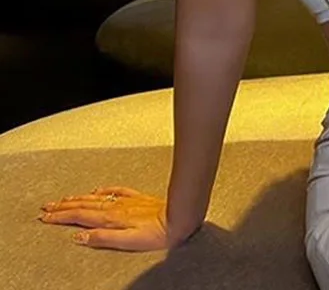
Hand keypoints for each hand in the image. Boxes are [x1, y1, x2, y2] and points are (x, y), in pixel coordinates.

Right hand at [38, 185, 181, 251]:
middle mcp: (116, 207)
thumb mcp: (127, 242)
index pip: (80, 217)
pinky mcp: (137, 197)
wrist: (179, 218)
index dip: (61, 217)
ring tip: (63, 198)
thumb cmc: (156, 234)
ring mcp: (127, 200)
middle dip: (63, 206)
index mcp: (111, 218)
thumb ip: (102, 238)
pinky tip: (97, 189)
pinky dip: (103, 190)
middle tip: (46, 206)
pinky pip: (116, 190)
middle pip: (84, 205)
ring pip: (96, 197)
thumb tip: (79, 237)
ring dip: (78, 197)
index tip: (45, 217)